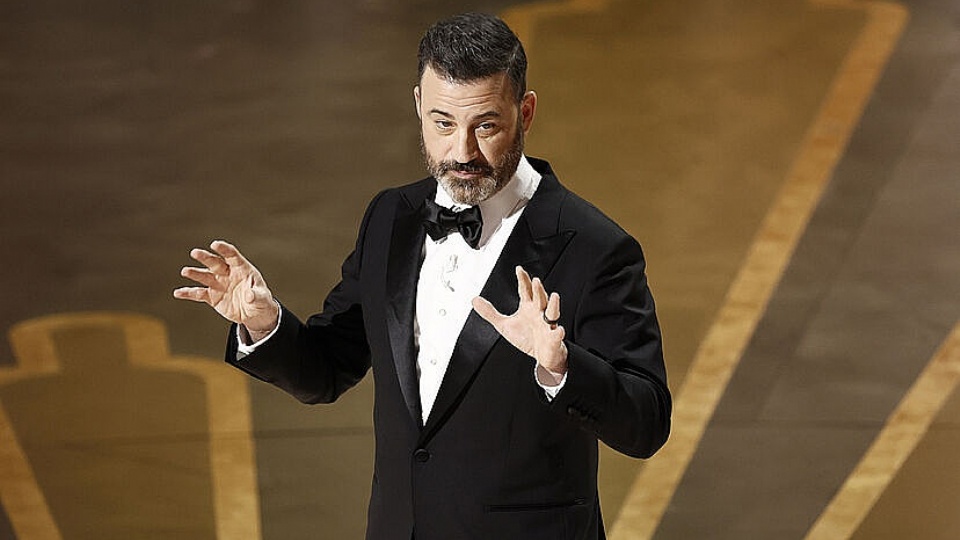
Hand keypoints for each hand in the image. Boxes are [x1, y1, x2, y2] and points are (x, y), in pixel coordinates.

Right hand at [173, 240, 278, 338]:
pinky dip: (188, 293)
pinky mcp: (212, 296)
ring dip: (195, 273)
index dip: (224, 249)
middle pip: (215, 262)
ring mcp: (218, 284)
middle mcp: (227, 273)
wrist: (254, 314)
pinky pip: (198, 293)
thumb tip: (250, 295)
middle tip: (195, 253)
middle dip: (205, 257)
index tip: (215, 244)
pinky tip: (178, 293)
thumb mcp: (262, 299)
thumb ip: (256, 296)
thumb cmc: (261, 301)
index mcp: (242, 269)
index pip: (232, 256)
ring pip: (204, 276)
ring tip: (185, 271)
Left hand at [472, 266, 566, 382]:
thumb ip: (490, 312)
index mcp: (528, 307)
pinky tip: (557, 330)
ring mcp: (547, 325)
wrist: (542, 355)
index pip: (525, 290)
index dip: (523, 280)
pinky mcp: (553, 339)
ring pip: (552, 313)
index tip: (519, 269)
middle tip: (535, 281)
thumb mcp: (504, 325)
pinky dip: (557, 333)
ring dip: (553, 305)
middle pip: (539, 298)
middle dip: (538, 290)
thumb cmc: (526, 337)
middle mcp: (539, 313)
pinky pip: (556, 335)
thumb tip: (475, 300)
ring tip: (554, 297)